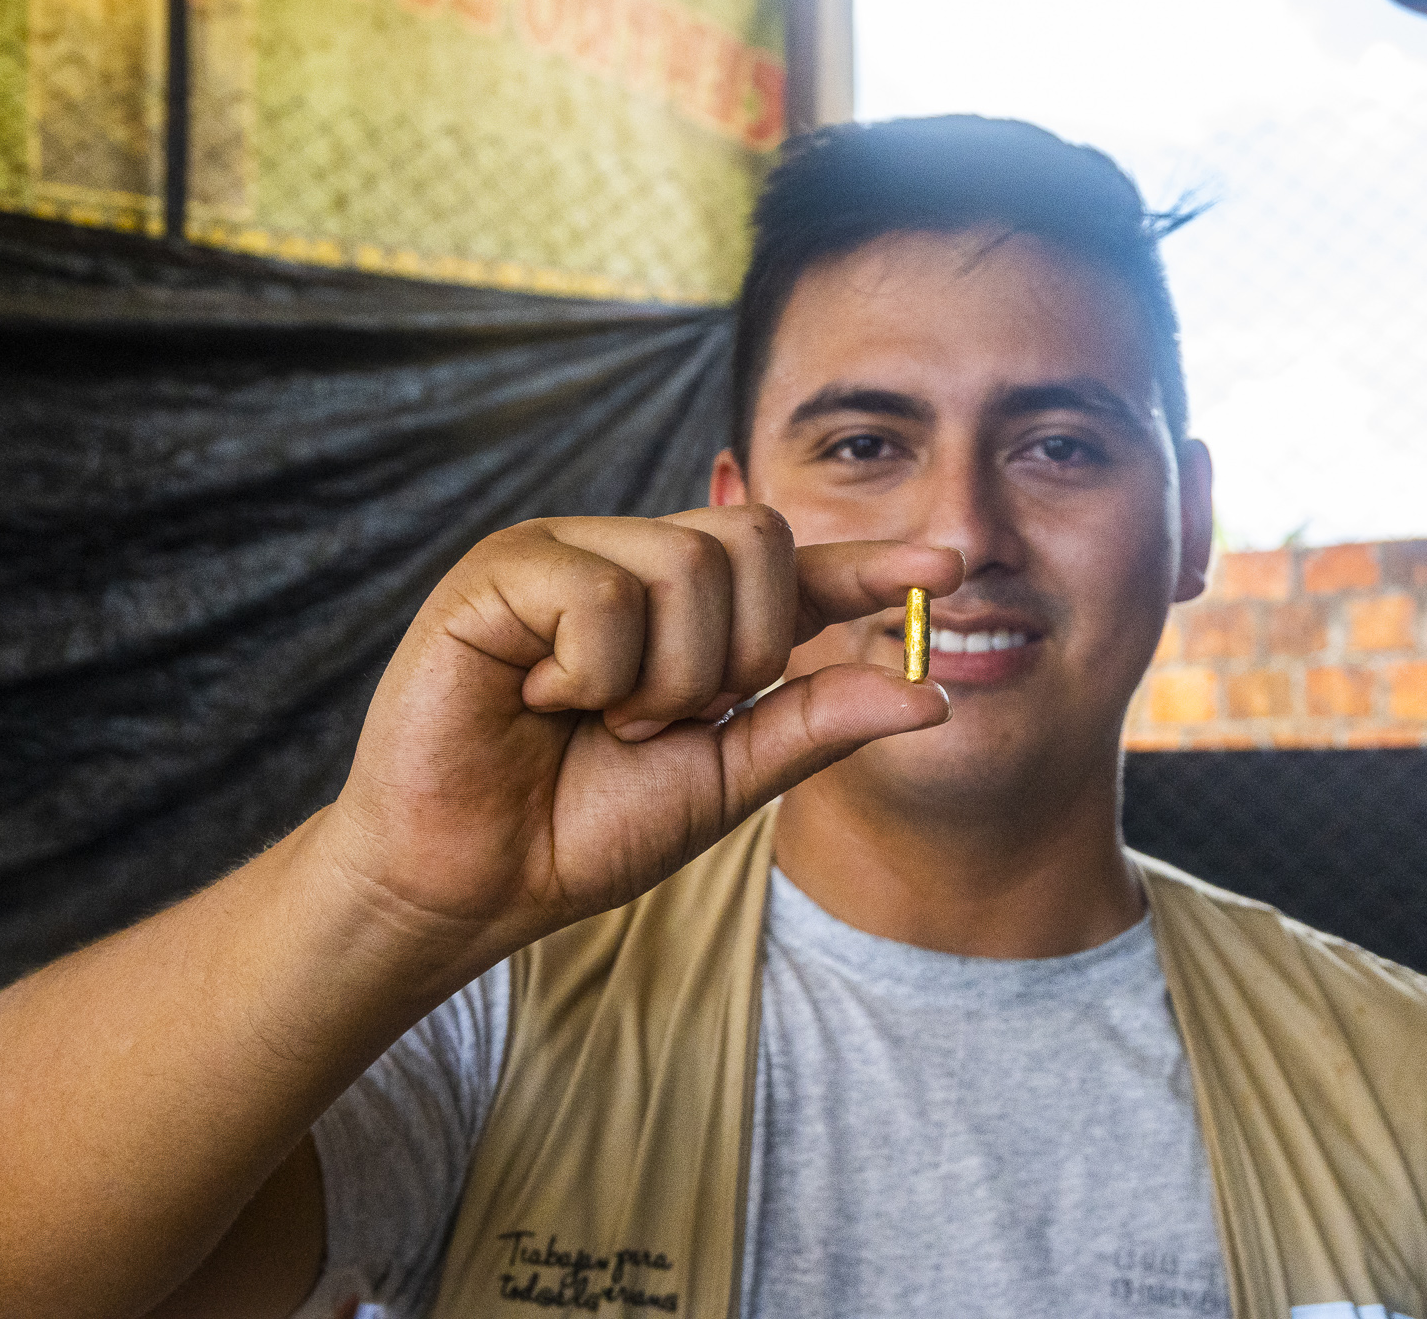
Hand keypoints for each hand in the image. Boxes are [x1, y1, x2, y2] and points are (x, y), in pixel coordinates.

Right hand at [314, 505, 962, 966]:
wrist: (473, 882)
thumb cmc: (583, 828)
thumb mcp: (725, 781)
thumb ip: (815, 726)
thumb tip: (933, 693)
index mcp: (693, 616)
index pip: (801, 569)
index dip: (874, 564)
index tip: (952, 570)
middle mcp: (634, 563)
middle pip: (759, 544)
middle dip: (740, 655)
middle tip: (666, 721)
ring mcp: (568, 556)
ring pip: (688, 565)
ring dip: (663, 676)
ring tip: (597, 717)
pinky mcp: (502, 568)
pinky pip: (602, 589)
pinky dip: (592, 669)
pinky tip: (537, 696)